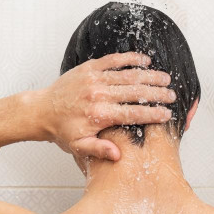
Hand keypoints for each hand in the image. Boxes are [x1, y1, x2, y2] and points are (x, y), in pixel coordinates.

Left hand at [37, 52, 175, 160]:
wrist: (41, 110)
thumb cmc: (61, 130)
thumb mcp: (79, 146)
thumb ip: (99, 150)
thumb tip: (118, 155)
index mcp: (99, 115)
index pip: (133, 113)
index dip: (153, 114)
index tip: (167, 114)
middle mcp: (99, 94)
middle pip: (136, 92)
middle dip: (157, 93)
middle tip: (172, 95)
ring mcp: (94, 78)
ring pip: (129, 75)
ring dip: (150, 76)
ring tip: (166, 78)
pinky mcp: (89, 67)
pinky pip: (114, 60)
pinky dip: (131, 58)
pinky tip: (145, 60)